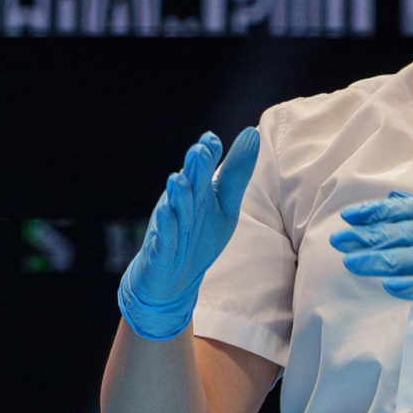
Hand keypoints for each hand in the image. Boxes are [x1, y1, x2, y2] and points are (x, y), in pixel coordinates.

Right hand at [118, 127, 259, 339]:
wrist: (170, 279)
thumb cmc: (197, 237)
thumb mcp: (224, 206)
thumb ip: (235, 173)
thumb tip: (252, 133)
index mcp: (196, 192)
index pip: (203, 168)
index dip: (208, 154)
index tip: (212, 140)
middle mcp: (180, 205)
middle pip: (189, 184)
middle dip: (194, 169)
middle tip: (200, 150)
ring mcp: (169, 228)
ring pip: (174, 209)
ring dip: (178, 195)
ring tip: (179, 179)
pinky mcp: (160, 251)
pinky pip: (163, 238)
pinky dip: (165, 227)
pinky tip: (164, 213)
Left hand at [330, 194, 412, 370]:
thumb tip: (393, 198)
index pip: (412, 211)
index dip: (377, 213)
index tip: (349, 217)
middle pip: (408, 233)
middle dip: (369, 237)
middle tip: (337, 241)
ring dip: (379, 261)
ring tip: (350, 263)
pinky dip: (411, 286)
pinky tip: (387, 285)